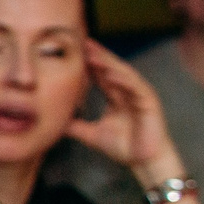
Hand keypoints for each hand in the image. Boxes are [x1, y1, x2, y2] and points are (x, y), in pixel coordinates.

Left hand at [62, 41, 178, 174]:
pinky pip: (136, 87)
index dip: (88, 64)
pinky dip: (123, 79)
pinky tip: (111, 74)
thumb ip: (76, 127)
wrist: (145, 162)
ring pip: (123, 74)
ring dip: (109, 64)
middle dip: (97, 56)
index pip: (101, 75)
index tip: (73, 51)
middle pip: (111, 69)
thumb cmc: (125, 148)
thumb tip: (54, 123)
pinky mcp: (149, 102)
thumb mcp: (92, 135)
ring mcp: (140, 96)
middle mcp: (128, 92)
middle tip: (81, 42)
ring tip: (93, 55)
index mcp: (117, 97)